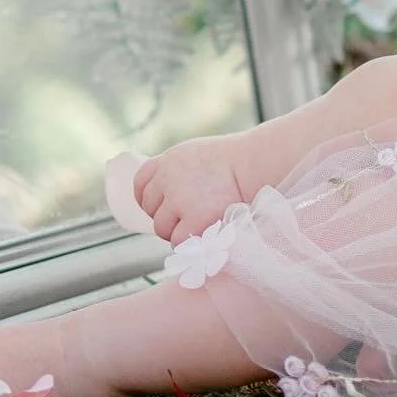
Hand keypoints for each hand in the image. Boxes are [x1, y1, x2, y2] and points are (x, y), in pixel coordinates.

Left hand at [132, 137, 247, 245]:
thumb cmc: (234, 161)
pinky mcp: (193, 219)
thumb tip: (165, 196)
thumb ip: (178, 171)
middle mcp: (167, 178)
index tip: (159, 206)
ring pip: (161, 228)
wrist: (254, 164)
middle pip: (151, 208)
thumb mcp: (197, 155)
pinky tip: (204, 233)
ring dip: (176, 231)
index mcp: (168, 160)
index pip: (141, 183)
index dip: (147, 198)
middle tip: (188, 218)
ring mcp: (179, 199)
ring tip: (199, 226)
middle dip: (166, 216)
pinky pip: (178, 240)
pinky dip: (189, 241)